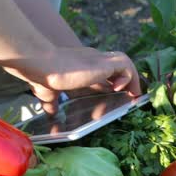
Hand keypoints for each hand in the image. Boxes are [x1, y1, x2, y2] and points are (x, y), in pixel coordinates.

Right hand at [8, 48, 141, 114]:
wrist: (41, 64)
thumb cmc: (42, 76)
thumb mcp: (49, 93)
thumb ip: (52, 104)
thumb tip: (50, 115)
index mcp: (82, 67)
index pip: (102, 73)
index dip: (111, 83)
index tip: (117, 94)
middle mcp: (93, 61)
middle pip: (117, 67)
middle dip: (126, 80)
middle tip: (131, 96)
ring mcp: (99, 60)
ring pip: (124, 63)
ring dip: (132, 78)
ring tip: (134, 94)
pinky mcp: (103, 63)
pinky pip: (126, 66)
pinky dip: (128, 77)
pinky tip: (121, 89)